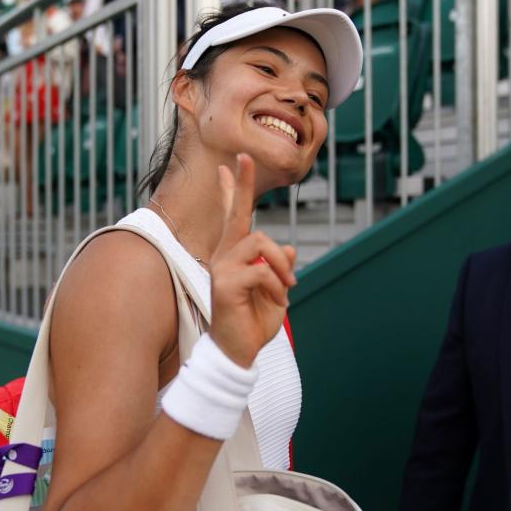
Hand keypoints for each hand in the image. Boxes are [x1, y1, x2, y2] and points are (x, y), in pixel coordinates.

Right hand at [209, 153, 296, 367]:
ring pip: (261, 242)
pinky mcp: (225, 285)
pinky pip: (262, 271)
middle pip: (238, 214)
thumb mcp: (275, 291)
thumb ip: (279, 268)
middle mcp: (224, 256)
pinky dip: (277, 285)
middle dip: (243, 185)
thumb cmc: (252, 322)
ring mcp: (222, 269)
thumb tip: (287, 246)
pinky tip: (276, 300)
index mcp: (234, 255)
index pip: (234, 216)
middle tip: (245, 157)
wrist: (237, 352)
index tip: (233, 163)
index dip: (235, 189)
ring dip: (281, 266)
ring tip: (285, 289)